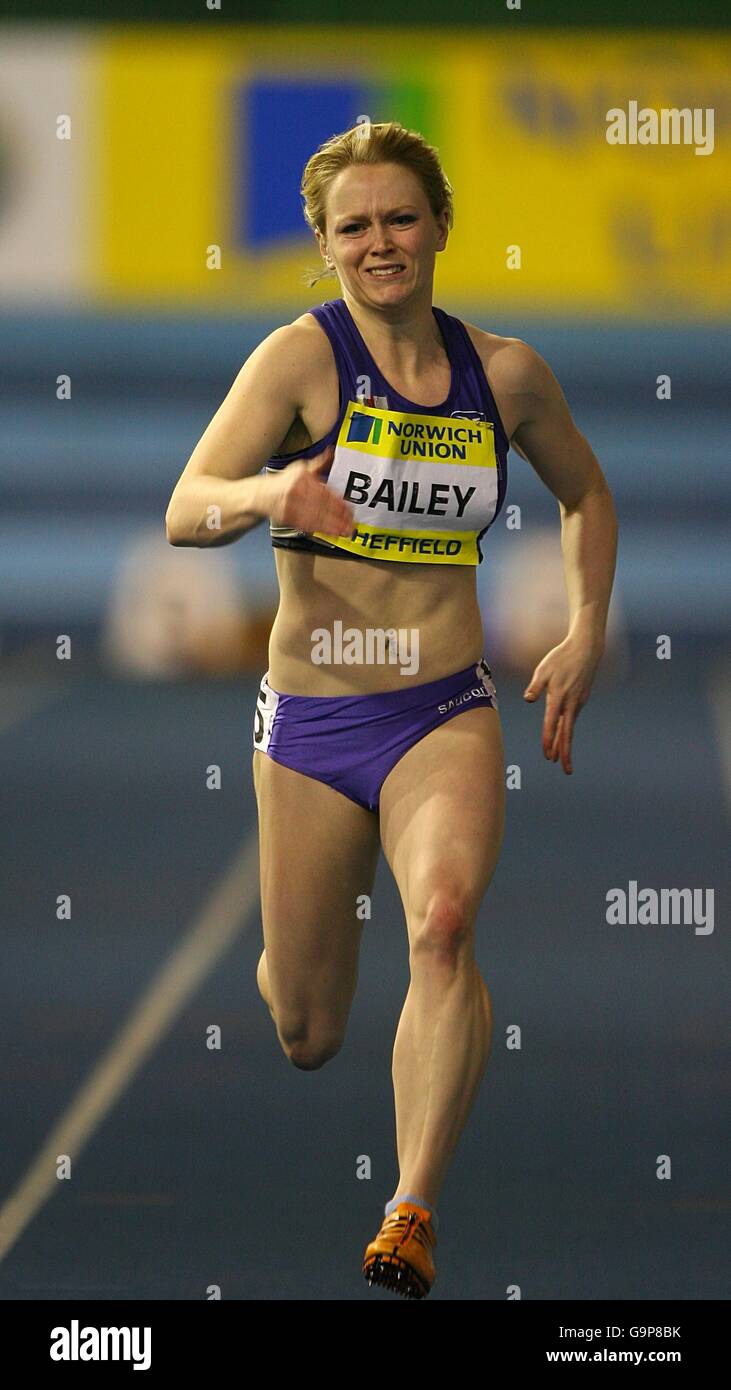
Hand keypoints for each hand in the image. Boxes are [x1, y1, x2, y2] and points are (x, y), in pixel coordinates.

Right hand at [268, 444, 353, 536]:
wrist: (263, 495)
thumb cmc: (285, 481)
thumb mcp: (301, 468)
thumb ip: (319, 463)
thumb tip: (332, 452)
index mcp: (302, 479)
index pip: (324, 492)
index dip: (338, 502)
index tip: (349, 509)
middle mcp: (296, 492)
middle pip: (322, 506)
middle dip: (338, 516)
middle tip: (351, 522)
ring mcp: (291, 506)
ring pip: (316, 517)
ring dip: (333, 526)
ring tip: (345, 530)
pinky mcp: (289, 518)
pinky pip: (308, 525)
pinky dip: (322, 530)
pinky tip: (332, 533)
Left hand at [523, 632, 602, 774]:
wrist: (587, 649)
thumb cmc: (561, 658)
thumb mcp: (543, 670)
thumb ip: (535, 686)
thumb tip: (528, 700)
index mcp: (559, 698)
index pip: (552, 724)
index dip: (549, 741)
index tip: (547, 756)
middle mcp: (571, 703)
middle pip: (567, 733)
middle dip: (565, 752)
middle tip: (566, 770)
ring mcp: (579, 701)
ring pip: (571, 726)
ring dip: (566, 743)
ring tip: (561, 759)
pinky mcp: (582, 697)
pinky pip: (573, 717)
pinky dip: (568, 728)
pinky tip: (564, 733)